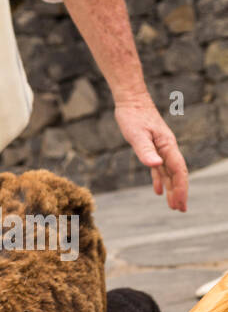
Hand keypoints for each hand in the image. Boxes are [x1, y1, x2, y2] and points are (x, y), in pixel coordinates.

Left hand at [114, 97, 188, 211]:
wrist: (131, 101)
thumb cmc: (133, 116)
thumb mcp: (136, 134)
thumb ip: (145, 150)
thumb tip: (156, 165)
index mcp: (167, 146)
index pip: (178, 171)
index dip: (180, 188)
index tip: (180, 203)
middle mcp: (167, 148)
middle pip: (177, 174)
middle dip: (179, 192)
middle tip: (180, 210)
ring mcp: (161, 148)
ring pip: (169, 172)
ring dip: (171, 189)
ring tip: (173, 205)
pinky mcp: (152, 148)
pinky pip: (158, 168)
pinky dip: (159, 180)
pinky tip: (157, 191)